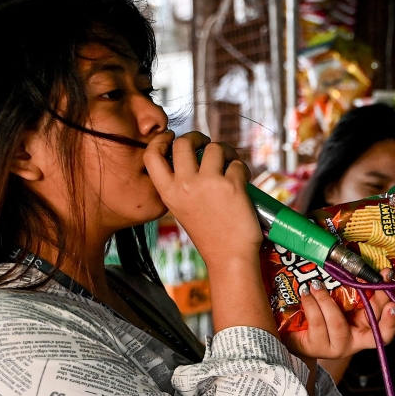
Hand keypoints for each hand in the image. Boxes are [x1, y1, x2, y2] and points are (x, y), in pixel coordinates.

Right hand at [144, 131, 261, 269]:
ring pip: (214, 147)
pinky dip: (241, 169)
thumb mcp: (183, 209)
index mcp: (168, 192)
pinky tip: (243, 182)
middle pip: (184, 142)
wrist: (228, 257)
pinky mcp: (232, 185)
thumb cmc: (209, 234)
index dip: (161, 140)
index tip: (172, 137)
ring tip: (230, 165)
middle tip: (207, 144)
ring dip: (225, 152)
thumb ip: (182, 184)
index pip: (151, 155)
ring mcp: (208, 183)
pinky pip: (237, 164)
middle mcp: (184, 185)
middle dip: (198, 137)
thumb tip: (196, 155)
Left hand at [281, 272, 394, 359]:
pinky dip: (311, 304)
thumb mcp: (343, 304)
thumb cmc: (323, 316)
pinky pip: (317, 322)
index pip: (385, 332)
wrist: (296, 334)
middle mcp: (353, 342)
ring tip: (316, 284)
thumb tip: (363, 269)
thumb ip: (356, 293)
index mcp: (365, 331)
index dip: (391, 321)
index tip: (393, 304)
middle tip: (367, 281)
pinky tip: (306, 293)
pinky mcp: (316, 346)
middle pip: (368, 329)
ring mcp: (335, 346)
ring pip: (337, 322)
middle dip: (366, 303)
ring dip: (327, 299)